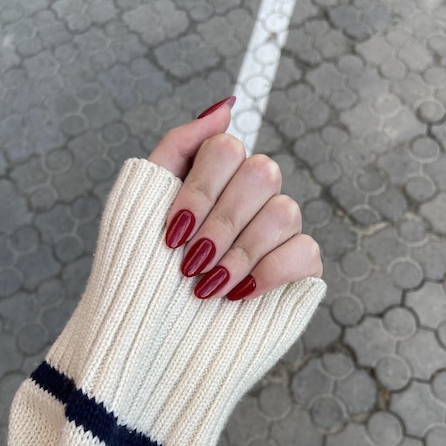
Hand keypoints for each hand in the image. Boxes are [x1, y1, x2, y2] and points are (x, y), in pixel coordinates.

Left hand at [148, 97, 322, 299]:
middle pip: (261, 173)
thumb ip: (179, 147)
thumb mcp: (141, 202)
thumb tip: (226, 109)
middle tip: (191, 262)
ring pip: (285, 212)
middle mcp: (251, 199)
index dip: (201, 190)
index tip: (173, 233)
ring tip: (208, 287)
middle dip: (220, 224)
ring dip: (240, 253)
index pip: (227, 149)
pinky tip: (239, 294)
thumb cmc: (140, 270)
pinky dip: (269, 274)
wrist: (149, 336)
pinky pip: (306, 251)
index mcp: (215, 179)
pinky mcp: (297, 269)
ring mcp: (276, 233)